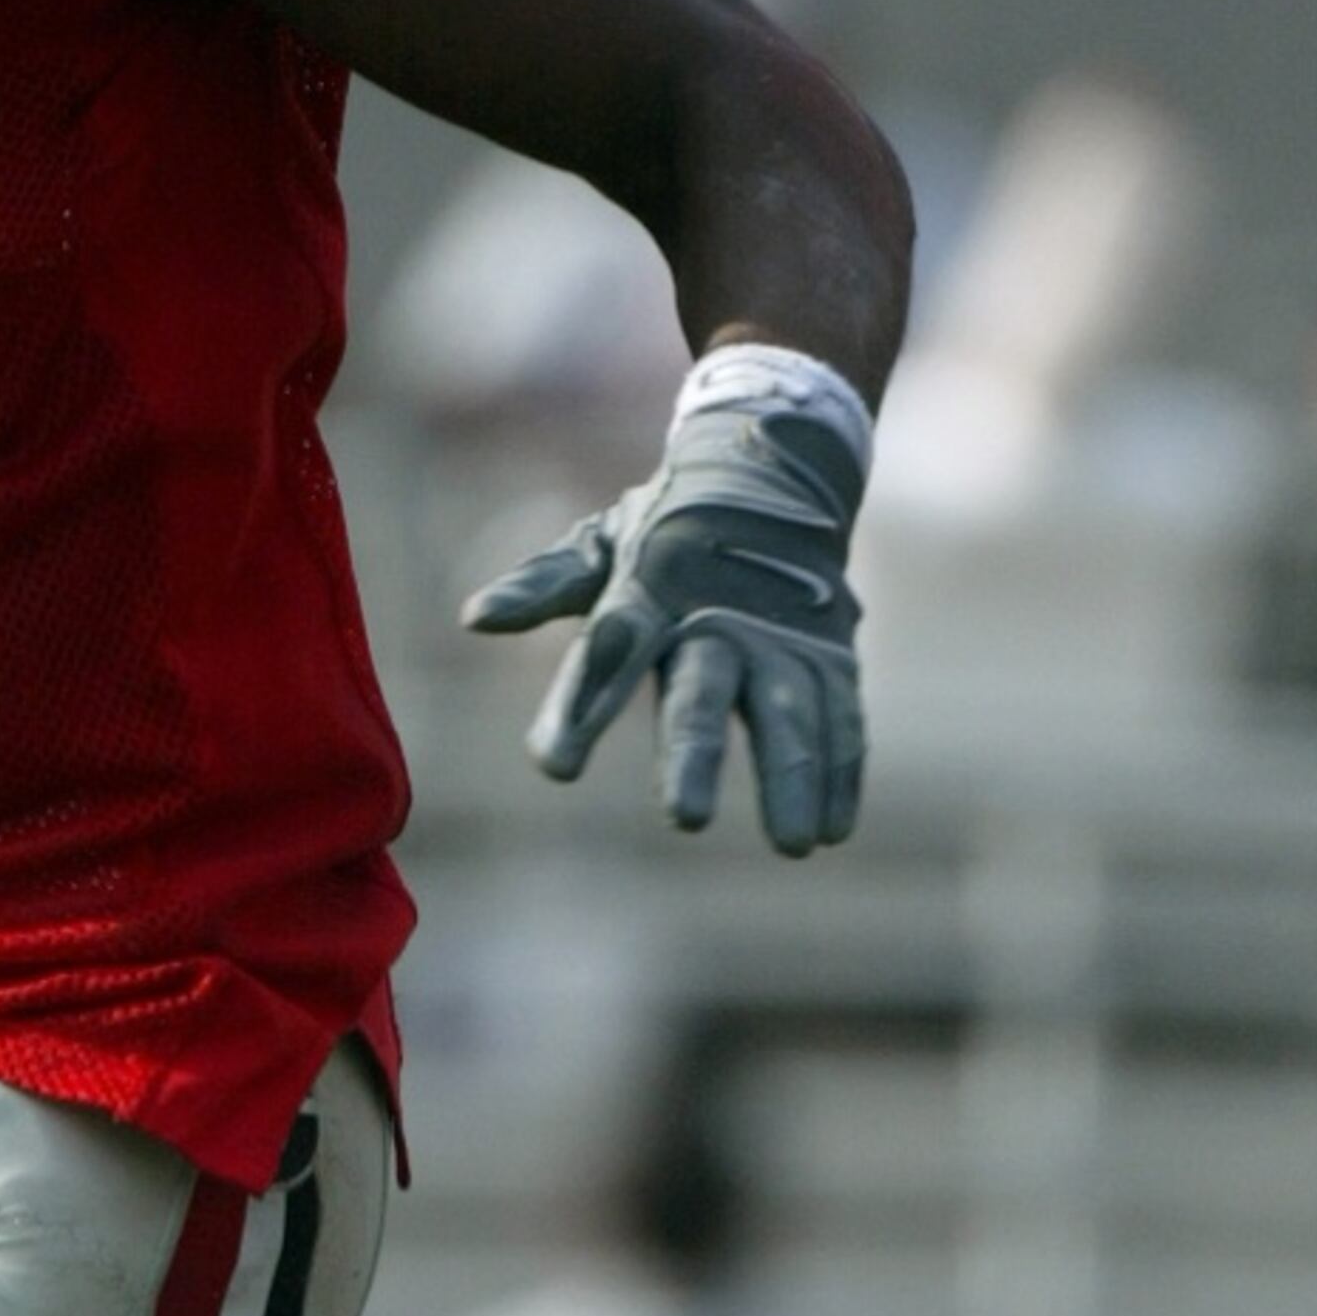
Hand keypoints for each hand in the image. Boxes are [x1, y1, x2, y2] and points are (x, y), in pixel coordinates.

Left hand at [466, 353, 870, 855]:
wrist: (772, 469)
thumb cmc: (664, 529)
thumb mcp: (598, 545)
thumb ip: (541, 586)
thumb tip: (475, 616)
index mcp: (649, 593)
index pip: (609, 650)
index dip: (581, 706)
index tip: (555, 768)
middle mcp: (718, 618)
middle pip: (703, 693)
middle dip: (695, 755)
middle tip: (687, 820)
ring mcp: (781, 636)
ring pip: (787, 711)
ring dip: (792, 776)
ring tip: (792, 846)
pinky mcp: (829, 653)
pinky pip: (839, 714)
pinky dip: (841, 770)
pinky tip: (832, 830)